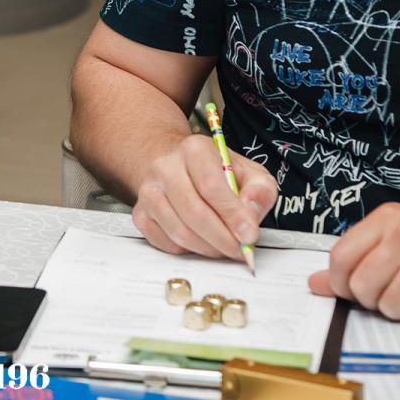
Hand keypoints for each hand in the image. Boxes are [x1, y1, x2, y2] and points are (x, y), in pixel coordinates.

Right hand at [129, 132, 277, 260]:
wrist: (177, 166)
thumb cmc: (216, 171)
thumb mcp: (248, 171)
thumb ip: (259, 191)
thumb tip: (250, 218)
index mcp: (194, 149)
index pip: (211, 186)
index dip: (232, 215)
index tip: (249, 236)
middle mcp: (165, 167)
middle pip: (193, 212)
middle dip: (222, 239)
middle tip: (240, 250)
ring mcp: (148, 192)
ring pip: (179, 232)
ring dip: (208, 248)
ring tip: (224, 247)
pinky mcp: (140, 214)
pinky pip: (166, 243)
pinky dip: (189, 250)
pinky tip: (202, 242)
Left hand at [307, 202, 399, 326]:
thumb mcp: (398, 234)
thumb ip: (357, 256)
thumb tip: (315, 284)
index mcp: (389, 217)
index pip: (340, 257)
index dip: (340, 282)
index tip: (351, 287)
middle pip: (362, 287)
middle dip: (373, 298)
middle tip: (394, 289)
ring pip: (389, 307)